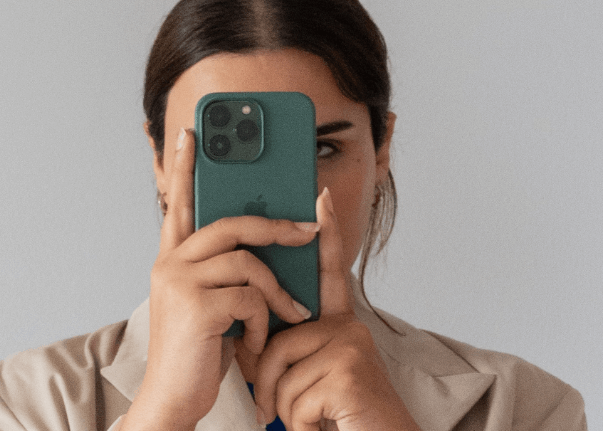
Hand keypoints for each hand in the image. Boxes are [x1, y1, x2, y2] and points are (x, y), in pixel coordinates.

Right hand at [122, 128, 317, 430]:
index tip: (191, 132)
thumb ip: (229, 269)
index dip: (183, 166)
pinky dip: (262, 320)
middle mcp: (169, 264)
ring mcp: (179, 283)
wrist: (174, 399)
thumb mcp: (215, 302)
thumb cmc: (199, 352)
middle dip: (277, 226)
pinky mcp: (195, 306)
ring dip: (278, 291)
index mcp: (172, 259)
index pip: (177, 203)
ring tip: (291, 316)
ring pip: (248, 262)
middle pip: (231, 224)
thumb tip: (271, 237)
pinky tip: (255, 340)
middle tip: (311, 230)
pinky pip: (250, 296)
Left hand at [250, 188, 420, 430]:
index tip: (322, 194)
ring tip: (307, 422)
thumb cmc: (339, 418)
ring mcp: (350, 346)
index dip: (327, 233)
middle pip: (279, 339)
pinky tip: (319, 427)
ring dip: (282, 407)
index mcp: (338, 326)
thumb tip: (252, 327)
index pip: (329, 274)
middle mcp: (349, 328)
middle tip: (271, 408)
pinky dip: (298, 422)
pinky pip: (293, 393)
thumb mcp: (309, 378)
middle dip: (266, 380)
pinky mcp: (348, 371)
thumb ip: (290, 347)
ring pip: (280, 369)